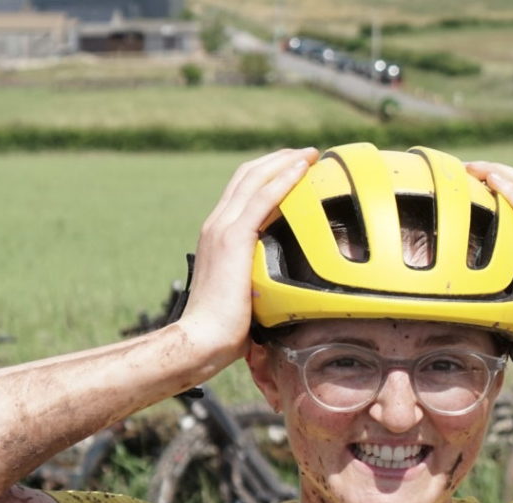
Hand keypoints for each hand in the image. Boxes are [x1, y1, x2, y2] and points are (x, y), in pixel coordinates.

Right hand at [180, 147, 318, 363]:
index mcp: (217, 236)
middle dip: (279, 160)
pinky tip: (302, 169)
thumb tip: (282, 293)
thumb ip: (259, 282)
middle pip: (248, 176)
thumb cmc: (222, 330)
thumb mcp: (245, 296)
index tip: (294, 170)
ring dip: (285, 162)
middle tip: (308, 154)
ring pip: (255, 179)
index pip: (243, 193)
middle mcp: (216, 225)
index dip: (269, 176)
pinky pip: (262, 198)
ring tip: (310, 154)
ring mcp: (222, 229)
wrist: (202, 339)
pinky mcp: (232, 238)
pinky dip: (284, 179)